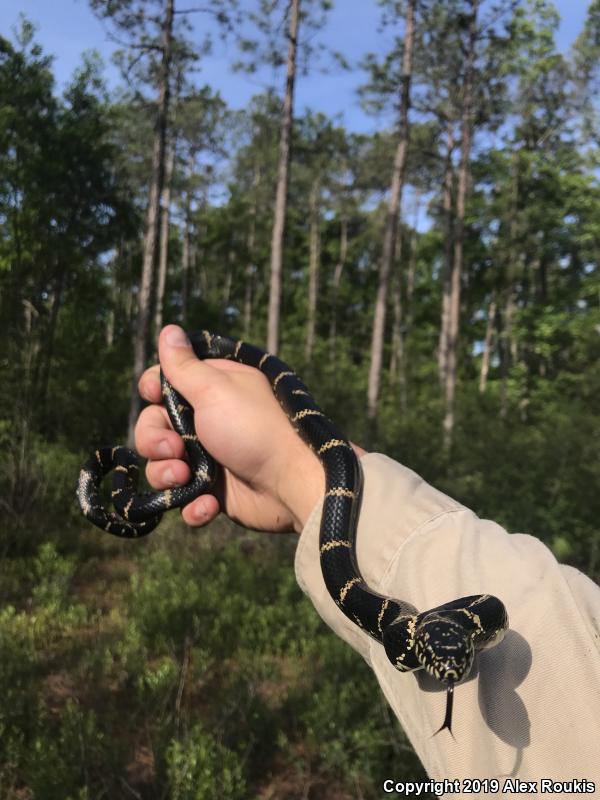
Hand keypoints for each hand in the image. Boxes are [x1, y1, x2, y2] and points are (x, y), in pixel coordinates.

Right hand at [135, 325, 326, 533]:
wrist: (290, 483)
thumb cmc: (255, 429)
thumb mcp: (216, 389)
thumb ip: (185, 366)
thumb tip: (168, 329)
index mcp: (211, 390)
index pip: (166, 384)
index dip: (153, 390)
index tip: (152, 395)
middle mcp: (207, 422)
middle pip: (154, 427)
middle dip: (154, 440)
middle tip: (175, 449)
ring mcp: (209, 458)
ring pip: (162, 466)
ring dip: (166, 474)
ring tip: (185, 479)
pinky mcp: (214, 492)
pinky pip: (185, 500)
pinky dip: (192, 506)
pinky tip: (207, 505)